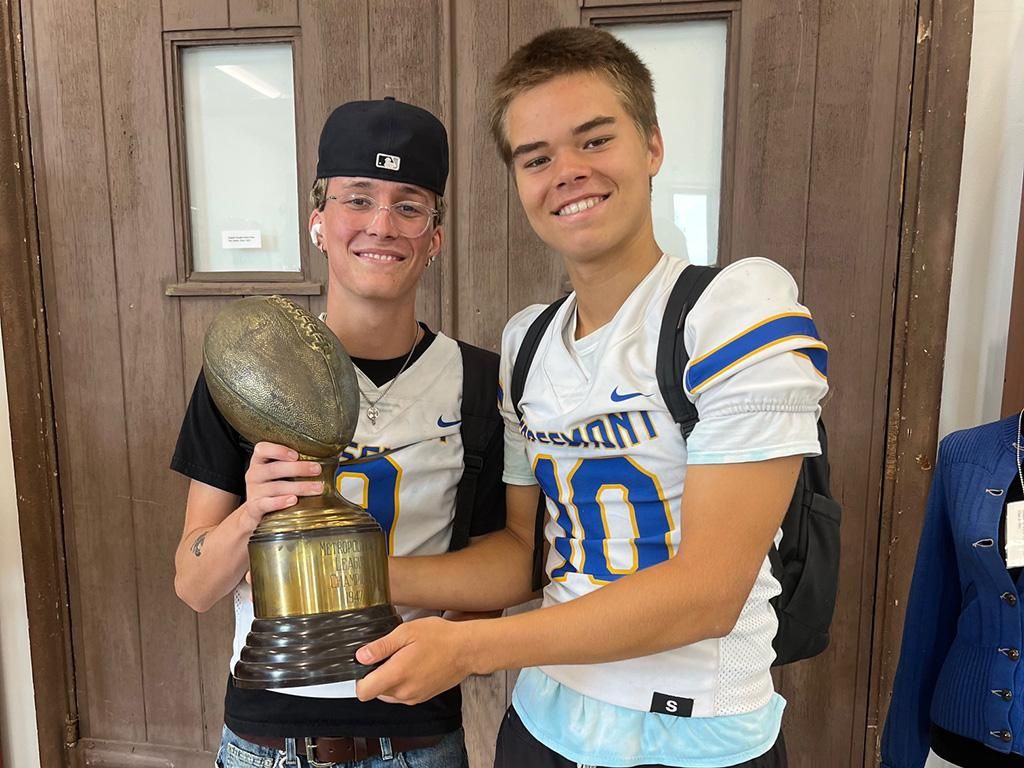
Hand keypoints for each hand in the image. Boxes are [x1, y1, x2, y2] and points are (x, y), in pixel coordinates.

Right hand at [236, 441, 323, 533]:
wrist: (254, 513)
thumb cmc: (272, 487)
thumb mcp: (279, 473)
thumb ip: (296, 463)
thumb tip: (331, 455)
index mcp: (260, 461)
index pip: (262, 449)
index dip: (278, 451)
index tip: (296, 455)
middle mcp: (254, 474)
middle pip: (274, 469)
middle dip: (298, 469)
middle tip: (317, 470)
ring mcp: (254, 492)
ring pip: (276, 487)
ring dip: (299, 487)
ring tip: (316, 488)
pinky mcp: (255, 508)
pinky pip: (266, 504)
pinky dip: (280, 502)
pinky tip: (293, 500)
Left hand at [354, 617, 474, 704]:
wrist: (467, 650)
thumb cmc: (440, 637)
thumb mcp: (407, 632)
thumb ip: (381, 646)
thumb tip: (361, 656)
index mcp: (397, 674)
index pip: (364, 692)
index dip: (359, 679)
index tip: (365, 665)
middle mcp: (404, 691)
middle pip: (376, 692)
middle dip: (377, 675)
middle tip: (390, 655)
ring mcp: (414, 697)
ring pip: (389, 694)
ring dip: (390, 680)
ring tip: (404, 658)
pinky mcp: (423, 697)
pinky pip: (403, 694)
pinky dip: (403, 683)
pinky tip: (414, 665)